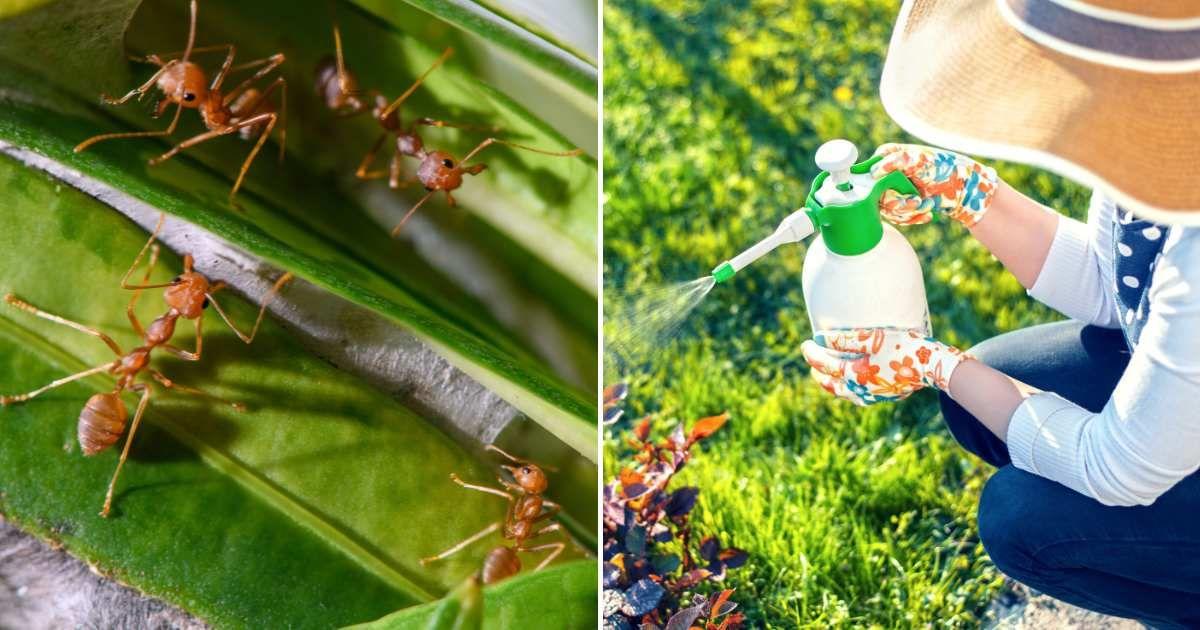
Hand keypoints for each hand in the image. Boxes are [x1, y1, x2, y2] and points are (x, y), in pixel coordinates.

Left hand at [800, 327, 969, 405]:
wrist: (933, 365)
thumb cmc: (902, 347)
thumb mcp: (872, 338)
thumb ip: (844, 339)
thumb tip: (820, 338)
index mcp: (855, 376)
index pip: (825, 365)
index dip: (812, 354)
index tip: (805, 343)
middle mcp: (861, 390)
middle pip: (831, 385)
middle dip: (818, 373)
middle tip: (812, 360)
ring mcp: (873, 396)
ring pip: (844, 393)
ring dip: (832, 383)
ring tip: (826, 373)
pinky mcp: (884, 396)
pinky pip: (858, 396)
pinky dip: (848, 389)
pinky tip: (850, 383)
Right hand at [871, 143, 998, 227]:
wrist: (964, 187)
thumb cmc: (943, 167)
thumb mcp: (919, 159)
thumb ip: (895, 161)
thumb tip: (874, 171)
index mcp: (888, 157)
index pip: (868, 172)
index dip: (876, 185)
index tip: (890, 190)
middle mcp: (888, 174)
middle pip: (875, 196)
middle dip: (897, 202)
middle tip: (915, 201)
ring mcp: (895, 190)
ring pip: (887, 209)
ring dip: (908, 211)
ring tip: (926, 205)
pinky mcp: (903, 204)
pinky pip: (898, 218)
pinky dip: (913, 218)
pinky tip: (927, 212)